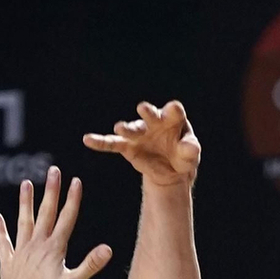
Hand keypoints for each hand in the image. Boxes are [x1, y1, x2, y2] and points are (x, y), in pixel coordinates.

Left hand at [0, 169, 111, 278]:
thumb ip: (90, 265)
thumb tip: (108, 249)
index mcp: (54, 249)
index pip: (66, 218)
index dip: (72, 199)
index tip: (76, 180)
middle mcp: (37, 245)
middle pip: (46, 213)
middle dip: (51, 191)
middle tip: (53, 170)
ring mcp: (21, 252)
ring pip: (24, 221)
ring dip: (25, 202)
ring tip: (26, 184)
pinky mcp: (8, 262)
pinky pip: (3, 241)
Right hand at [82, 100, 199, 189]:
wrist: (170, 169)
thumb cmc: (182, 156)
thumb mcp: (190, 155)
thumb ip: (191, 150)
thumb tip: (191, 147)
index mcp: (173, 119)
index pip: (174, 111)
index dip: (173, 110)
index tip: (173, 108)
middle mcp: (154, 122)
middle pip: (150, 115)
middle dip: (147, 112)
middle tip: (143, 108)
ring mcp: (139, 133)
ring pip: (132, 129)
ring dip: (126, 128)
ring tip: (119, 128)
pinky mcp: (128, 146)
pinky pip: (112, 144)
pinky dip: (101, 142)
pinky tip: (88, 139)